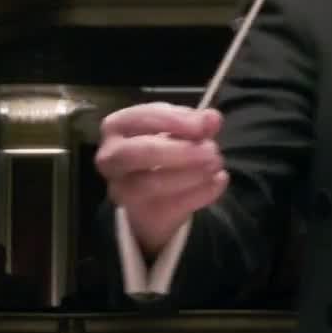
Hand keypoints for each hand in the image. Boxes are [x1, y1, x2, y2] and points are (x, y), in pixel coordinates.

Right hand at [96, 103, 227, 256]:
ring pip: (151, 184)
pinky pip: (171, 206)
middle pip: (140, 152)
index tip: (203, 124)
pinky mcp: (142, 214)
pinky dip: (201, 193)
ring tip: (216, 164)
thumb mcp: (177, 130)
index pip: (140, 118)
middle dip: (180, 151)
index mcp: (116, 127)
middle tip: (211, 150)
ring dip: (191, 174)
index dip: (174, 119)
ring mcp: (122, 189)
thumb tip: (212, 118)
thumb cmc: (161, 149)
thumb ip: (195, 123)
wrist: (150, 194)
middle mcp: (112, 158)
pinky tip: (219, 180)